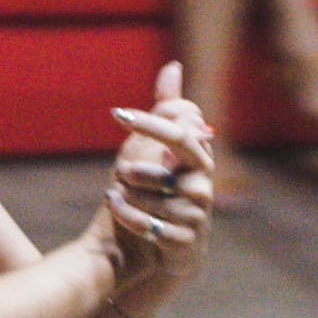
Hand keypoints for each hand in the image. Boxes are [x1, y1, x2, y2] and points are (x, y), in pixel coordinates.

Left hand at [99, 64, 215, 303]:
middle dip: (143, 160)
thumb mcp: (157, 150)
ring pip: (157, 195)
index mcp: (198, 158)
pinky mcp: (184, 242)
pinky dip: (127, 216)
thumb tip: (173, 66)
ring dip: (128, 194)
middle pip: (176, 159)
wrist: (164, 250)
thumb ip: (168, 111)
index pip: (181, 129)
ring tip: (114, 194)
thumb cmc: (160, 192)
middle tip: (119, 168)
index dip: (151, 121)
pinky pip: (151, 225)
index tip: (118, 114)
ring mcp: (196, 214)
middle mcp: (203, 184)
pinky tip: (113, 208)